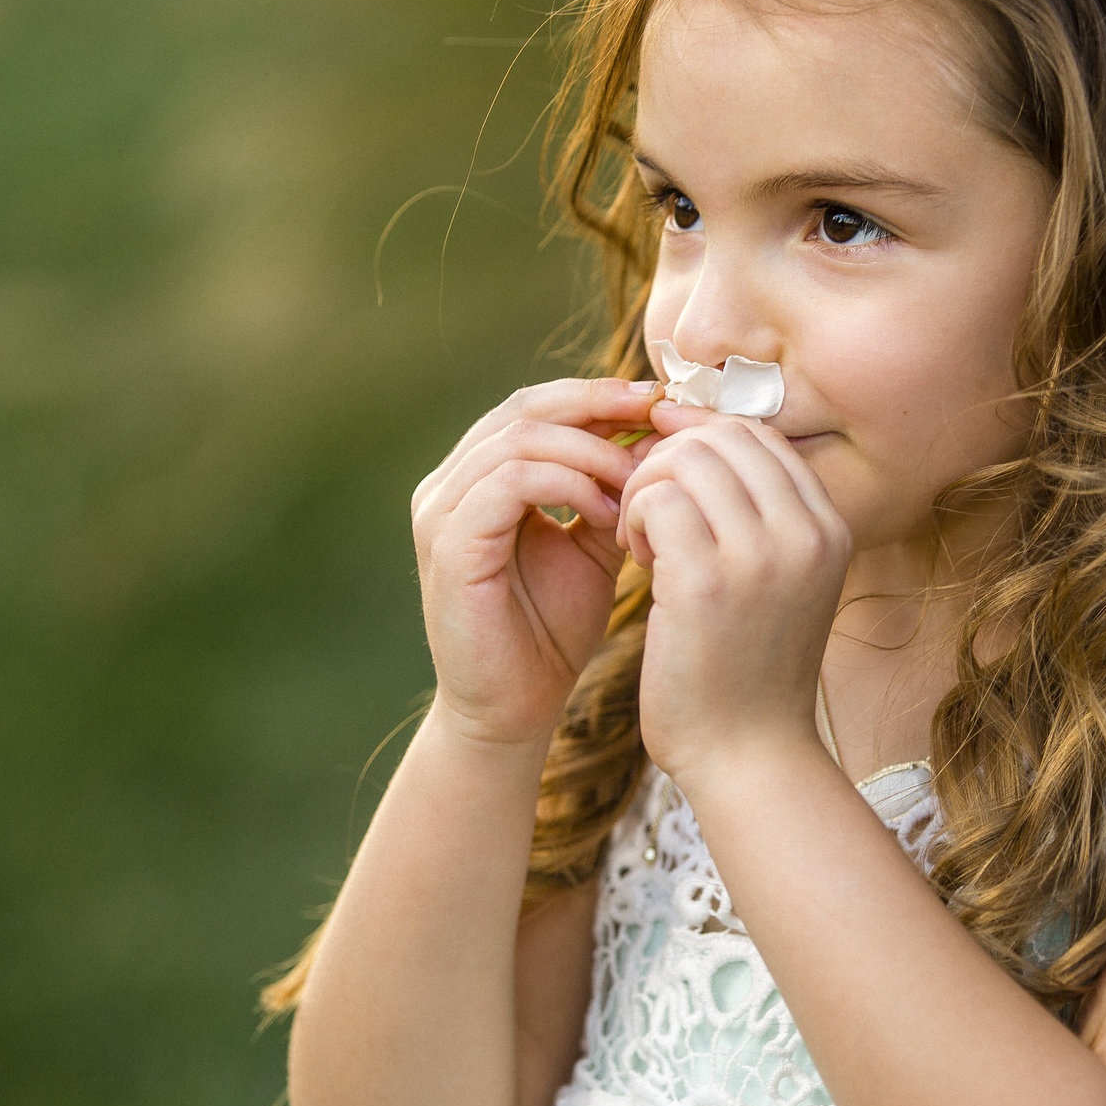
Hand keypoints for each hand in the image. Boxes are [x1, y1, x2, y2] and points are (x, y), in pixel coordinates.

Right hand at [411, 378, 661, 750]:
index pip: (538, 406)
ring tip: (639, 478)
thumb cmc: (552, 630)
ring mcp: (441, 512)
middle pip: (525, 408)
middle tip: (659, 414)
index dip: (599, 394)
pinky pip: (508, 484)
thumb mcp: (594, 543)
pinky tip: (609, 510)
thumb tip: (662, 431)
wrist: (514, 711)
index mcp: (480, 476)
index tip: (663, 400)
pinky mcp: (447, 546)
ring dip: (590, 450)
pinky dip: (566, 484)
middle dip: (598, 405)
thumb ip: (614, 487)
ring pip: (518, 439)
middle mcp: (450, 483)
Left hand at [616, 403, 853, 778]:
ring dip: (647, 489)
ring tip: (646, 541)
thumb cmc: (749, 671)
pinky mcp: (707, 582)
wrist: (749, 758)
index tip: (667, 471)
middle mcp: (806, 533)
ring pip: (685, 458)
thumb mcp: (780, 582)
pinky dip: (633, 519)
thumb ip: (760, 515)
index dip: (701, 436)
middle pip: (721, 435)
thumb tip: (699, 438)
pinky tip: (638, 562)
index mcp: (830, 529)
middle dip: (669, 460)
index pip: (760, 434)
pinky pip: (657, 501)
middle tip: (650, 515)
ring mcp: (761, 556)